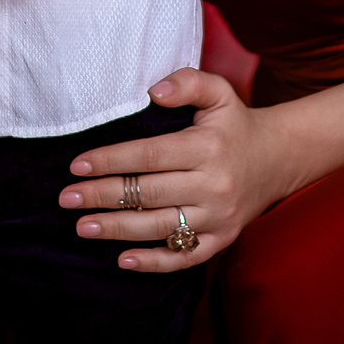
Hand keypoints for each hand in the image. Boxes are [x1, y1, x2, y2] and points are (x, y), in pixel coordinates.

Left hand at [57, 68, 277, 272]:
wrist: (278, 159)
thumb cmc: (234, 124)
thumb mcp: (218, 92)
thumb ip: (187, 82)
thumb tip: (153, 91)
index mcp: (208, 147)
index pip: (150, 156)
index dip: (110, 161)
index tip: (76, 165)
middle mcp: (214, 184)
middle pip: (149, 193)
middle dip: (103, 196)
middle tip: (65, 198)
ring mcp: (219, 217)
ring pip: (161, 228)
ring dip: (117, 229)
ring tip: (81, 227)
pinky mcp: (223, 240)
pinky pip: (185, 257)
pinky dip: (154, 262)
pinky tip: (122, 260)